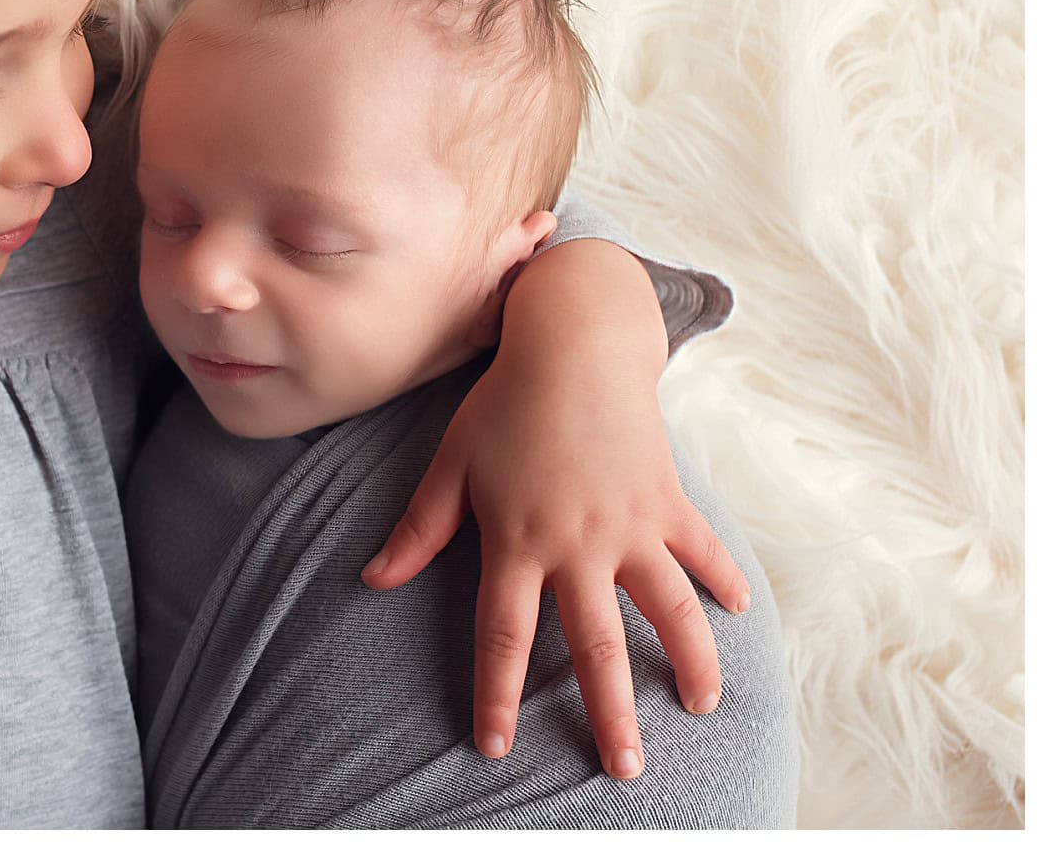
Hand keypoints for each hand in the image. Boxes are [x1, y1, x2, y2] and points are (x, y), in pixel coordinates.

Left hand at [358, 238, 750, 779]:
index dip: (497, 695)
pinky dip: (722, 580)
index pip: (503, 635)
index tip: (495, 747)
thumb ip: (420, 527)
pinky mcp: (668, 501)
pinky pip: (701, 551)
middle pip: (597, 646)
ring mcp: (631, 525)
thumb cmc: (504, 403)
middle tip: (622, 768)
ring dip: (689, 661)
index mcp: (518, 541)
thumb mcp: (451, 462)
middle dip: (610, 713)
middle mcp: (579, 544)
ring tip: (701, 707)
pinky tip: (738, 610)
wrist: (575, 343)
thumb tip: (373, 578)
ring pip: (669, 610)